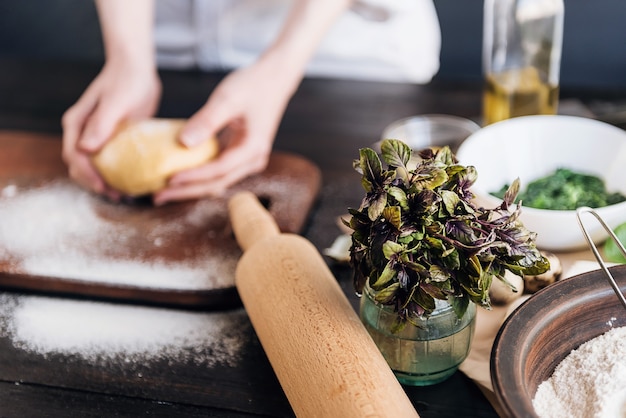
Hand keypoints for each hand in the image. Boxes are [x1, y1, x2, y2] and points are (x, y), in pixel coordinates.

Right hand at [61, 61, 160, 200]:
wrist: (137, 68)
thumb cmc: (125, 80)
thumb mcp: (116, 102)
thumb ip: (101, 123)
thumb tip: (86, 148)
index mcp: (76, 124)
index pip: (75, 156)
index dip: (87, 175)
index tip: (104, 187)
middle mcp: (83, 132)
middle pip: (81, 166)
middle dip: (95, 183)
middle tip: (117, 196)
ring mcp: (97, 136)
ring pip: (95, 166)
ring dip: (106, 181)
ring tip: (124, 194)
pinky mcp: (112, 138)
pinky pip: (111, 161)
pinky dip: (118, 173)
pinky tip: (133, 181)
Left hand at [153, 58, 297, 203]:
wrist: (274, 78)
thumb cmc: (252, 85)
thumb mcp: (227, 99)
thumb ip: (206, 121)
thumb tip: (183, 143)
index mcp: (253, 148)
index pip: (219, 170)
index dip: (193, 177)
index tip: (169, 180)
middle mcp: (253, 160)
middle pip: (217, 183)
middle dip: (188, 191)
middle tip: (159, 196)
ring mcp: (248, 160)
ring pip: (217, 181)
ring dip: (192, 187)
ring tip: (164, 190)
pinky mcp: (241, 155)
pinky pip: (218, 171)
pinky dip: (199, 175)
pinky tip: (180, 175)